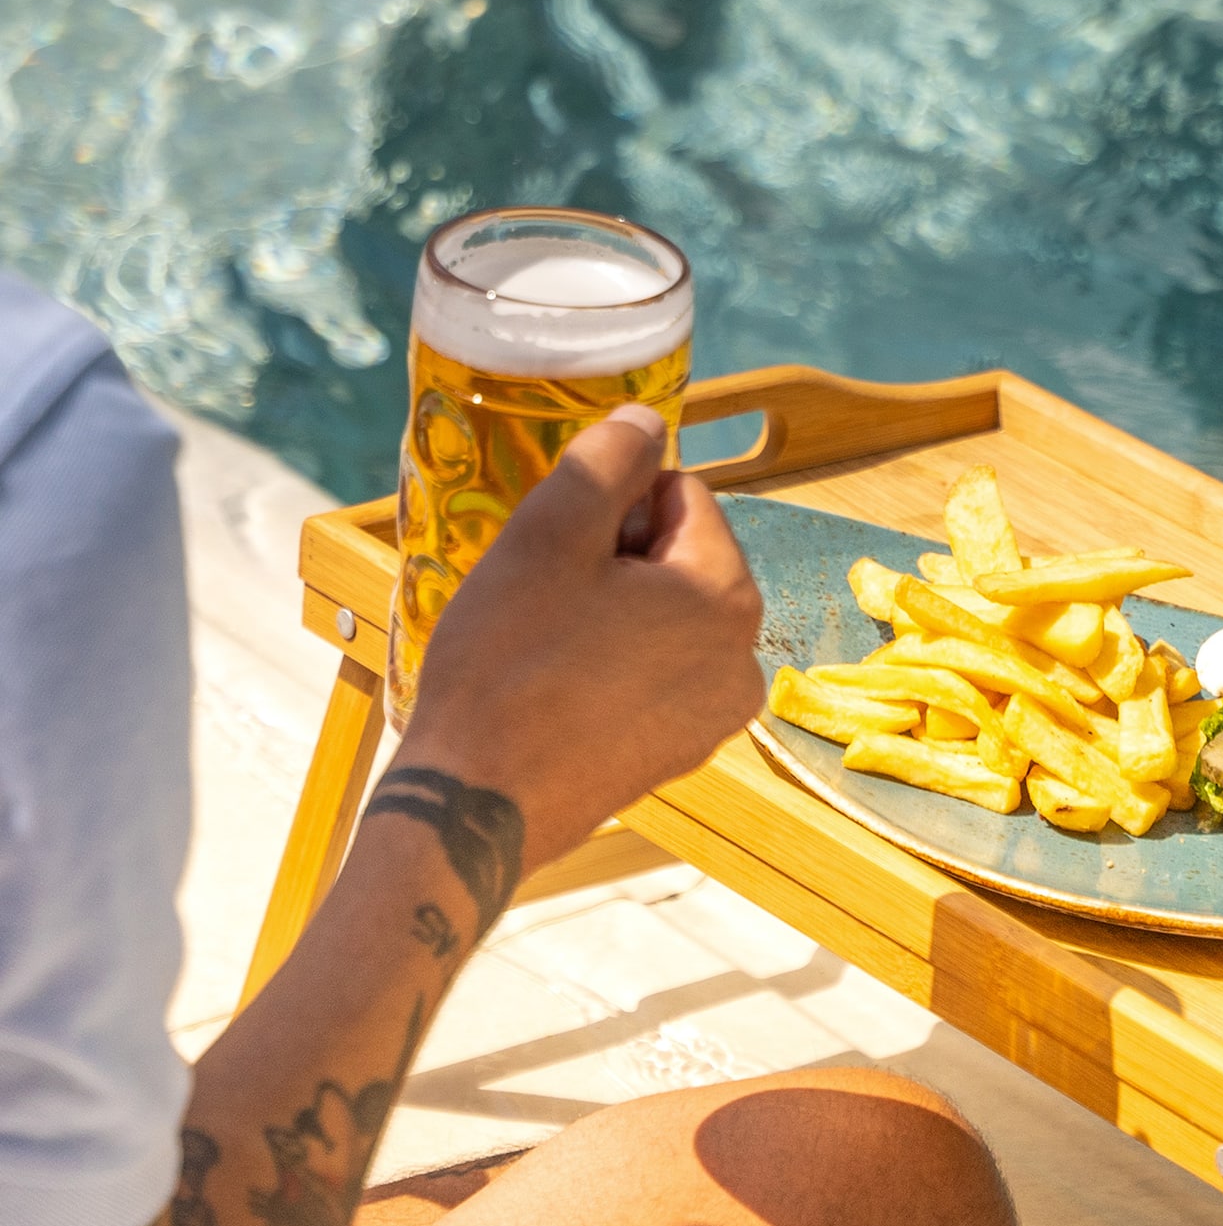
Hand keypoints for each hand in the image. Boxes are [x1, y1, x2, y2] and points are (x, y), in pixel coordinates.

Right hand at [393, 406, 763, 873]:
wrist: (476, 805)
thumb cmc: (509, 664)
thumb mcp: (550, 533)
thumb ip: (608, 459)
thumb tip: (647, 420)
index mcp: (729, 596)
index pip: (682, 495)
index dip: (612, 506)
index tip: (559, 548)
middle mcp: (744, 659)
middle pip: (679, 557)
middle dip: (615, 560)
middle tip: (546, 596)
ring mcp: (715, 717)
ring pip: (663, 615)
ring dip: (611, 609)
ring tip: (547, 643)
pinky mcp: (679, 754)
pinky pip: (652, 672)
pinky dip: (611, 663)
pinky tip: (556, 687)